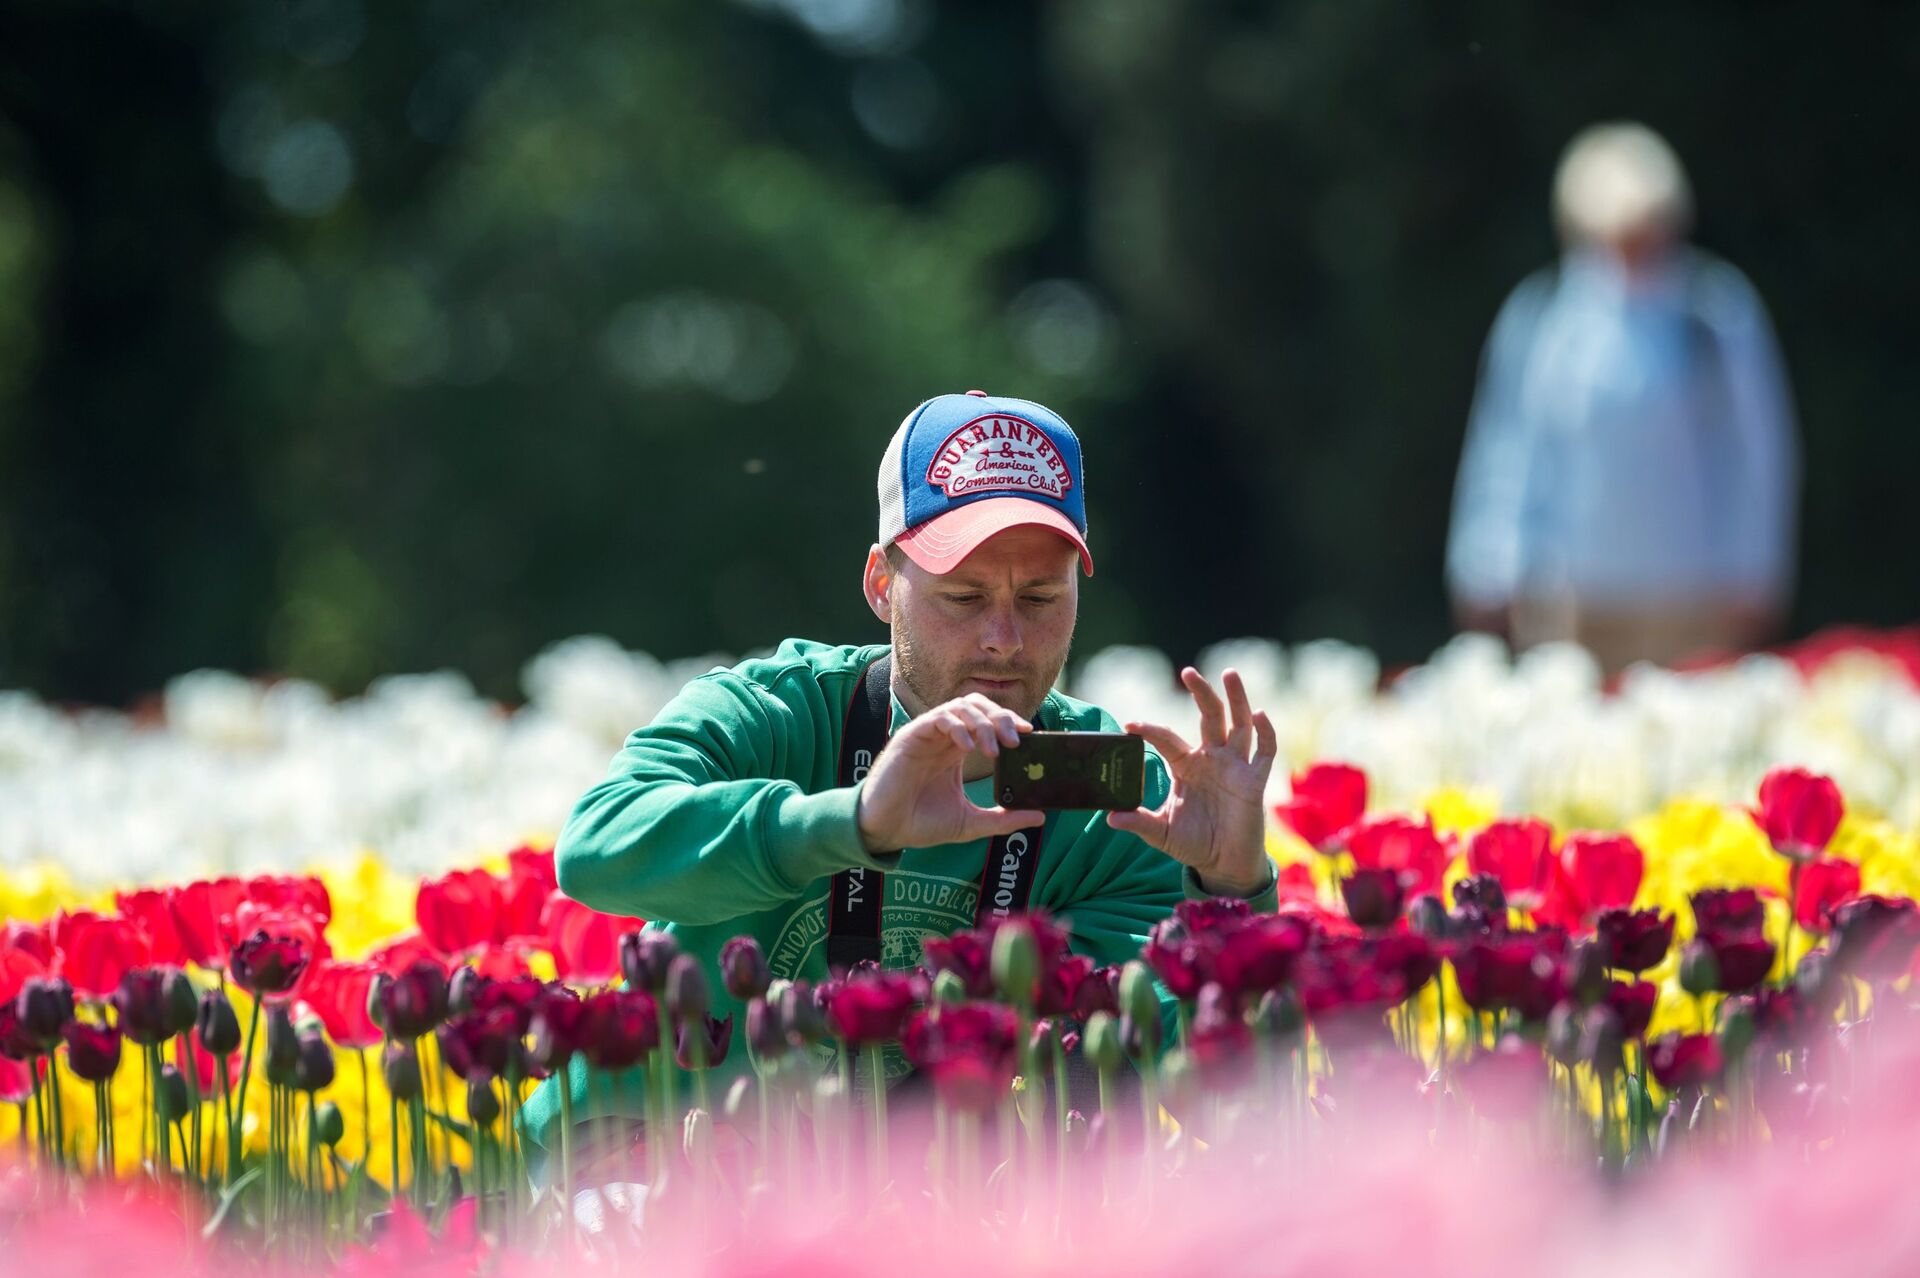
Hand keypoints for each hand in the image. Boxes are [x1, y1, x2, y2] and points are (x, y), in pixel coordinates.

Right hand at [855, 694, 1044, 853]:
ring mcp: (928, 734)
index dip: (1008, 721)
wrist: (885, 831)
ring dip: (982, 722)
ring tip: (994, 748)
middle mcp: (944, 737)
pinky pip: (939, 718)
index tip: (1028, 735)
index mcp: (957, 750)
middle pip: (978, 706)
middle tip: (1016, 739)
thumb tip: (1040, 816)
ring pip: (960, 706)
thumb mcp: (971, 822)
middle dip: (1000, 717)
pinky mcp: (911, 737)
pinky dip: (957, 726)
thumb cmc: (921, 823)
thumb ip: (1003, 819)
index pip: (988, 721)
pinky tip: (968, 747)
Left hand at [1106, 668, 1277, 895]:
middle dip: (1200, 693)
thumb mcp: (1162, 833)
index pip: (1167, 739)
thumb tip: (1110, 818)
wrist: (1223, 864)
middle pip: (1208, 717)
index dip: (1150, 730)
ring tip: (1229, 673)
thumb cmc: (1193, 843)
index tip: (1130, 724)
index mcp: (1185, 766)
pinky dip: (1265, 732)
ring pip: (1238, 724)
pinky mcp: (1254, 781)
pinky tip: (1259, 714)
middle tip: (1188, 672)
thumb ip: (1139, 822)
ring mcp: (1234, 766)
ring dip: (1236, 698)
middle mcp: (1211, 759)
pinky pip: (1265, 751)